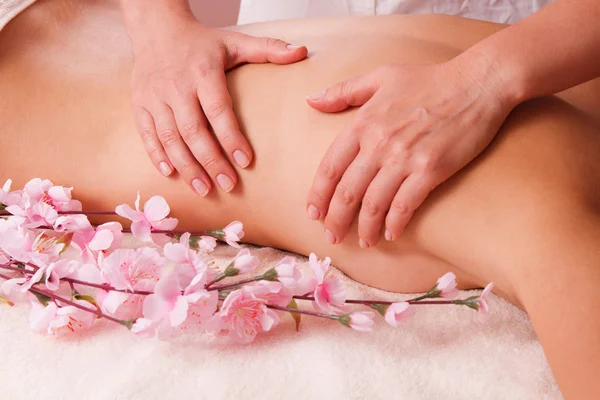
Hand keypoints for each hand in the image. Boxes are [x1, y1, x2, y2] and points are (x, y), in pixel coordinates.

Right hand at [130, 13, 306, 195]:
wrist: (156, 28)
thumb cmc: (201, 42)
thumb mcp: (234, 41)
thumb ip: (268, 48)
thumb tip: (303, 52)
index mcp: (202, 72)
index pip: (217, 109)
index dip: (231, 136)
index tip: (246, 161)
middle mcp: (176, 86)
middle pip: (193, 130)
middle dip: (211, 161)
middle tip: (229, 185)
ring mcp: (154, 96)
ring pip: (169, 137)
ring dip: (186, 166)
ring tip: (203, 189)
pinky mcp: (139, 103)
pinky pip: (147, 134)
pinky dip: (157, 155)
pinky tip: (171, 173)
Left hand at [305, 57, 514, 246]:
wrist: (478, 83)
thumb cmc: (430, 79)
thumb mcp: (381, 76)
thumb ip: (344, 91)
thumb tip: (311, 100)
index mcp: (363, 123)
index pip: (330, 168)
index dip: (318, 195)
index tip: (312, 213)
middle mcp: (379, 143)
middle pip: (347, 192)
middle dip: (335, 220)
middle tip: (332, 236)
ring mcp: (404, 158)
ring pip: (373, 204)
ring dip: (364, 229)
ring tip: (363, 242)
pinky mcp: (430, 170)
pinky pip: (405, 206)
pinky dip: (395, 224)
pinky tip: (391, 234)